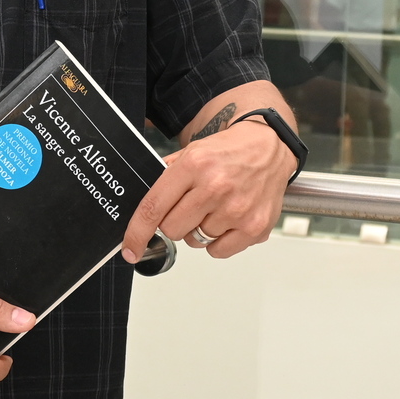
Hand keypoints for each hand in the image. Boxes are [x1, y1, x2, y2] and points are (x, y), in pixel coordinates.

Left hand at [121, 118, 293, 261]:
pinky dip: (218, 241)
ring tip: (215, 208)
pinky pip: (217, 251)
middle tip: (191, 205)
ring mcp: (236, 210)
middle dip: (175, 222)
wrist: (269, 147)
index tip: (130, 249)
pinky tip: (228, 219)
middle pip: (172, 230)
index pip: (154, 207)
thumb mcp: (191, 152)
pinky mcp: (254, 227)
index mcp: (194, 165)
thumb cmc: (229, 151)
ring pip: (195, 242)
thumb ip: (166, 177)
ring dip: (199, 230)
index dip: (137, 233)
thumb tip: (142, 210)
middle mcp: (215, 188)